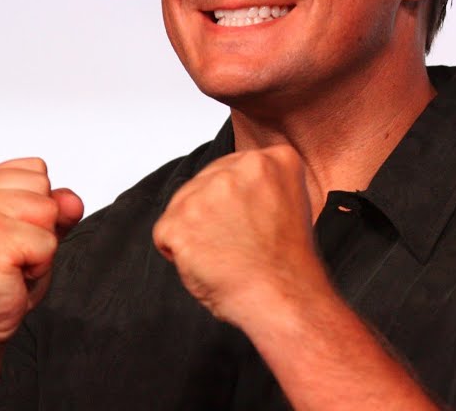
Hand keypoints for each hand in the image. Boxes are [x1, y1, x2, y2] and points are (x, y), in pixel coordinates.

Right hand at [0, 157, 84, 345]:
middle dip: (41, 224)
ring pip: (49, 212)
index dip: (37, 207)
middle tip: (12, 252)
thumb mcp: (29, 231)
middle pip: (44, 187)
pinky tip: (12, 274)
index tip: (10, 233)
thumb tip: (71, 201)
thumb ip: (52, 207)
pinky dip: (40, 265)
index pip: (35, 169)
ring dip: (41, 245)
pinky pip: (48, 243)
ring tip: (13, 262)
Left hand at [152, 144, 328, 326]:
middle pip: (205, 183)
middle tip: (237, 243)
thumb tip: (232, 189)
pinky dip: (178, 253)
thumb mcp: (291, 203)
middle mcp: (239, 167)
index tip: (250, 223)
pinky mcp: (180, 219)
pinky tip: (207, 264)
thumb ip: (262, 186)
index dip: (237, 202)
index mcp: (275, 159)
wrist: (284, 296)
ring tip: (225, 255)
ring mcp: (207, 192)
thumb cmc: (288, 264)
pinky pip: (164, 234)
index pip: (235, 170)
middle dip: (213, 213)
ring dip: (195, 232)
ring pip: (182, 206)